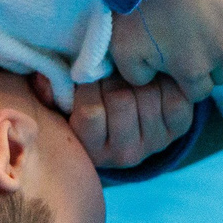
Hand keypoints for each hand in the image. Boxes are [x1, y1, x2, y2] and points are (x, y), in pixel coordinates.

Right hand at [33, 71, 195, 169]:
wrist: (133, 122)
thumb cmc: (91, 105)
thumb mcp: (64, 104)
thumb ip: (50, 91)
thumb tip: (43, 79)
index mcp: (93, 150)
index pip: (90, 111)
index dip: (89, 84)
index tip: (89, 76)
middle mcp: (125, 154)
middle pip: (121, 100)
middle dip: (114, 77)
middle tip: (112, 68)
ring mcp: (154, 143)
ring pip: (148, 94)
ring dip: (139, 76)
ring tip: (131, 72)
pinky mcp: (178, 129)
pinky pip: (175, 97)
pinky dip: (165, 81)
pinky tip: (153, 80)